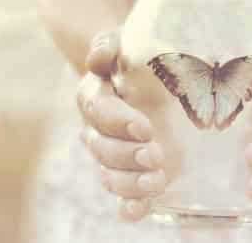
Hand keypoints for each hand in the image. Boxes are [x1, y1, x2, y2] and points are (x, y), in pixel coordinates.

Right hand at [76, 30, 167, 221]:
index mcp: (95, 95)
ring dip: (131, 182)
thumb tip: (100, 54)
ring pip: (110, 174)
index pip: (99, 110)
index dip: (118, 121)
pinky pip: (121, 195)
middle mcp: (97, 128)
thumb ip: (108, 45)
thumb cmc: (133, 56)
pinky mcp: (130, 172)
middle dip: (128, 155)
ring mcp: (112, 153)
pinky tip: (140, 210)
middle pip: (102, 148)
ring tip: (157, 180)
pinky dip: (129, 206)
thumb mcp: (122, 42)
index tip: (145, 127)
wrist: (144, 74)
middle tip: (156, 155)